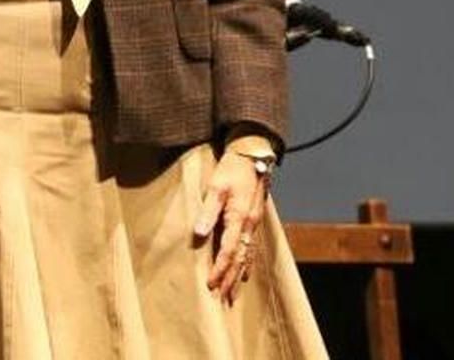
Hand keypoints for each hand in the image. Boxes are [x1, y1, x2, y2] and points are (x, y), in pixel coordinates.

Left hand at [194, 151, 270, 303]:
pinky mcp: (254, 220)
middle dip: (231, 279)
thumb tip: (199, 233)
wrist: (253, 155)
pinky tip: (245, 272)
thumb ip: (208, 210)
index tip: (211, 285)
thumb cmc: (232, 169)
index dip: (220, 269)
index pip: (228, 251)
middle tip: (224, 298)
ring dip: (239, 275)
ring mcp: (254, 223)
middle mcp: (249, 224)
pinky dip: (248, 263)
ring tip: (233, 293)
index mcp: (238, 217)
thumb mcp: (216, 186)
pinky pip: (252, 247)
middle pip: (240, 259)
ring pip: (248, 256)